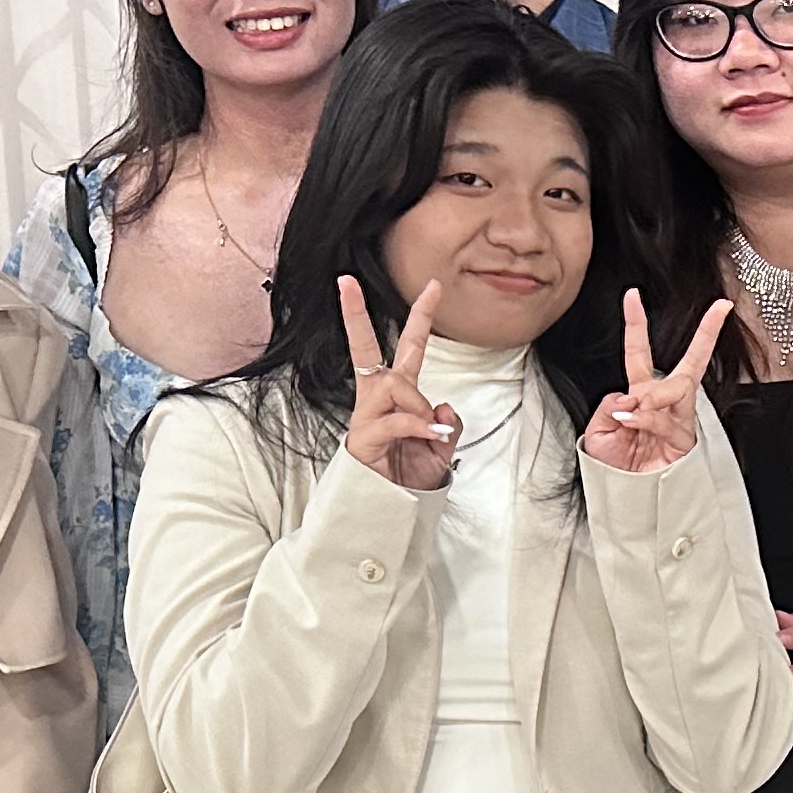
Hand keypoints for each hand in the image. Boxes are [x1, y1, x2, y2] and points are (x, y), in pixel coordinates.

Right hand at [339, 275, 457, 490]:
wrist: (392, 510)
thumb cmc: (412, 475)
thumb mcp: (442, 447)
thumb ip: (447, 423)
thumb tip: (442, 406)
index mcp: (399, 394)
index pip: (409, 348)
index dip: (421, 316)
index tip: (432, 284)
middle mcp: (377, 398)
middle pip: (365, 347)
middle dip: (356, 314)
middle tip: (345, 281)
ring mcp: (366, 416)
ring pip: (394, 385)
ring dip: (417, 404)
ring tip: (430, 432)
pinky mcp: (362, 438)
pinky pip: (396, 420)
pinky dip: (417, 424)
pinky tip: (430, 434)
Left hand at [581, 290, 730, 473]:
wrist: (627, 501)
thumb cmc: (616, 469)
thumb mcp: (599, 430)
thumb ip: (610, 405)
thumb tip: (629, 397)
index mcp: (641, 395)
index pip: (640, 353)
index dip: (636, 324)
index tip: (633, 296)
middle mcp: (665, 403)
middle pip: (691, 362)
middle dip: (707, 334)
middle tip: (720, 308)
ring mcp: (678, 421)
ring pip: (680, 388)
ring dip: (654, 394)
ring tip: (633, 410)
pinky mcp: (685, 441)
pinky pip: (668, 420)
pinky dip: (646, 418)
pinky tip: (631, 422)